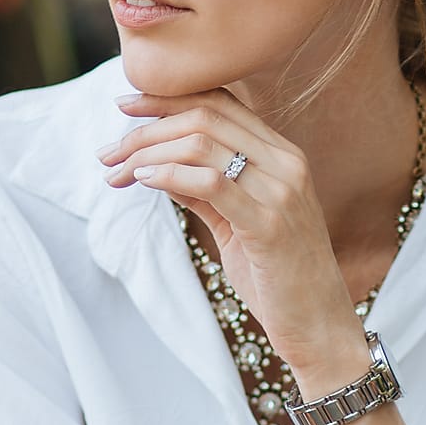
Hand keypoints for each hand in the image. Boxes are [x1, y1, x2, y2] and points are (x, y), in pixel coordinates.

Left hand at [98, 87, 362, 373]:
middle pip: (205, 116)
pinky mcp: (269, 224)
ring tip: (116, 173)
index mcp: (282, 156)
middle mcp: (286, 163)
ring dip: (147, 154)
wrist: (319, 326)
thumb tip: (158, 168)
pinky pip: (210, 183)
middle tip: (107, 153)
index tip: (124, 105)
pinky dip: (169, 176)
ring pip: (201, 144)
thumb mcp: (236, 225)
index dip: (167, 97)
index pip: (220, 102)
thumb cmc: (277, 279)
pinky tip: (143, 182)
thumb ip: (205, 192)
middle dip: (146, 129)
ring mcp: (281, 191)